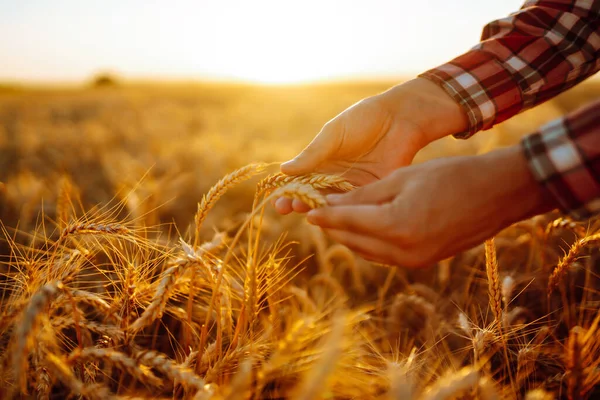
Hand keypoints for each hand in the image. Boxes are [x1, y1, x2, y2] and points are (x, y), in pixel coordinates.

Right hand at [275, 78, 467, 213]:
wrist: (400, 118)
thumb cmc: (363, 120)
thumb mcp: (333, 135)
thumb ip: (312, 155)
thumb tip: (283, 171)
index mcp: (322, 163)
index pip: (300, 182)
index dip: (287, 192)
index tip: (277, 201)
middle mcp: (335, 178)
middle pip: (313, 197)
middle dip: (298, 204)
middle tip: (287, 209)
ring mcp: (353, 187)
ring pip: (332, 205)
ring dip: (319, 210)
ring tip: (305, 210)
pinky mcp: (373, 192)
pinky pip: (356, 207)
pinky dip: (344, 212)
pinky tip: (332, 215)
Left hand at [306, 145, 554, 267]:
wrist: (498, 194)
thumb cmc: (451, 176)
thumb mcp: (403, 178)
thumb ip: (365, 195)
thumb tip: (333, 204)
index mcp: (395, 226)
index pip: (347, 222)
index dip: (325, 215)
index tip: (309, 209)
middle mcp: (403, 251)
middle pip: (354, 241)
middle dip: (334, 227)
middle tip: (319, 213)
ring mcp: (415, 261)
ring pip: (368, 252)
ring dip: (350, 237)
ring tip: (338, 221)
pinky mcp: (424, 262)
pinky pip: (386, 256)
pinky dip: (370, 244)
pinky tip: (364, 230)